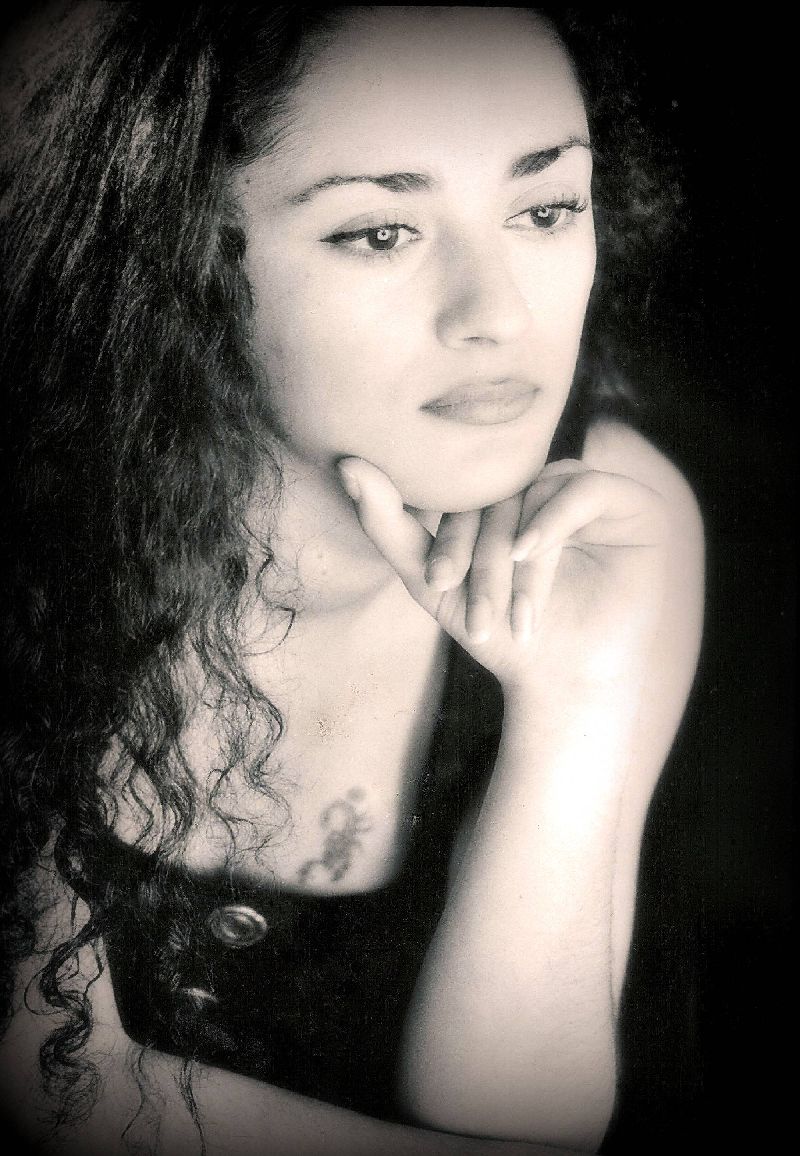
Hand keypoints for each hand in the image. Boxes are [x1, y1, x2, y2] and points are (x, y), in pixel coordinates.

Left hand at [338, 456, 670, 694]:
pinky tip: (532, 556)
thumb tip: (346, 462)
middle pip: (502, 494)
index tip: (435, 583)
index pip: (469, 491)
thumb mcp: (433, 582)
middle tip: (470, 606)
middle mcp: (545, 483)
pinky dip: (553, 521)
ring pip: (538, 495)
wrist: (562, 680)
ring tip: (510, 613)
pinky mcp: (629, 500)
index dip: (448, 533)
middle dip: (482, 555)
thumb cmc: (498, 633)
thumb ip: (388, 523)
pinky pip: (584, 488)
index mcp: (502, 494)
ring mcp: (587, 489)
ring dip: (517, 557)